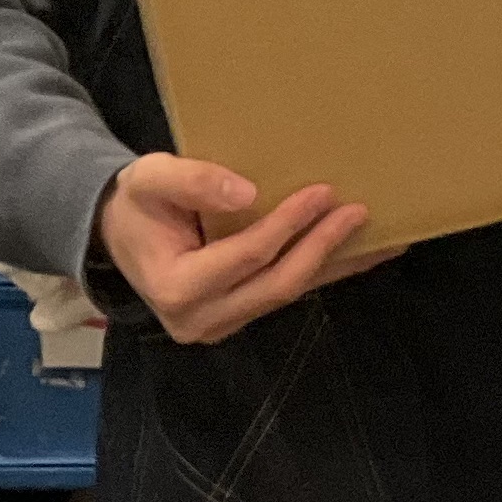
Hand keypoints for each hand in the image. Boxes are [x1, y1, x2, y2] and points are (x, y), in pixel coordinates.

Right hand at [94, 154, 386, 345]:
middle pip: (277, 283)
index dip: (288, 224)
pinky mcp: (239, 315)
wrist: (119, 232)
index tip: (323, 192)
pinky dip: (324, 271)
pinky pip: (286, 293)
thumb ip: (192, 181)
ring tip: (382, 238)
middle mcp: (200, 318)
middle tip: (359, 212)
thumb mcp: (150, 179)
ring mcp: (221, 322)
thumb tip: (248, 193)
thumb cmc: (136, 203)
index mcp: (176, 287)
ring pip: (288, 293)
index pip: (247, 254)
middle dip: (322, 247)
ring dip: (334, 264)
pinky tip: (362, 255)